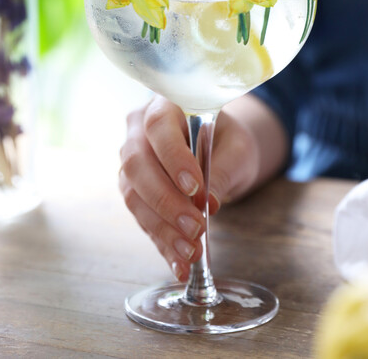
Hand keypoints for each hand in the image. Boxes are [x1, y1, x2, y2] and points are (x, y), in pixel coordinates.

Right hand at [119, 95, 261, 281]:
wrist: (218, 148)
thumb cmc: (227, 140)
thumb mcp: (236, 148)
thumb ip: (222, 169)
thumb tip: (208, 205)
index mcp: (164, 105)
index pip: (158, 128)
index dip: (173, 158)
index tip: (196, 189)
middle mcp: (138, 131)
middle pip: (138, 165)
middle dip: (167, 202)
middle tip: (196, 229)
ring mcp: (131, 160)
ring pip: (134, 195)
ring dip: (162, 228)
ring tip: (191, 252)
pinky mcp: (134, 190)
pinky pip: (141, 217)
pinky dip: (161, 242)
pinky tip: (179, 263)